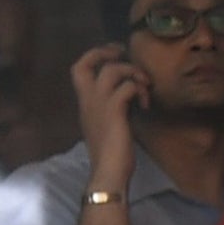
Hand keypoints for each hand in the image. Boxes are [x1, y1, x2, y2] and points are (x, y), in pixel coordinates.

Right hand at [70, 44, 146, 185]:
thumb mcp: (109, 126)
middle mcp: (88, 100)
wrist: (108, 172)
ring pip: (112, 70)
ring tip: (144, 87)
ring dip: (132, 72)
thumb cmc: (111, 155)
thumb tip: (129, 95)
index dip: (95, 55)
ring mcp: (99, 104)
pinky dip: (140, 90)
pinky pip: (127, 87)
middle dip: (107, 52)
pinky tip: (145, 105)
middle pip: (86, 62)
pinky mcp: (114, 111)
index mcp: (85, 103)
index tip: (115, 54)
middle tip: (126, 56)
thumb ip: (112, 108)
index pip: (79, 68)